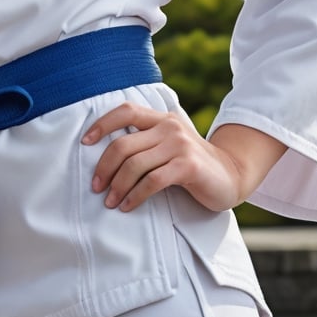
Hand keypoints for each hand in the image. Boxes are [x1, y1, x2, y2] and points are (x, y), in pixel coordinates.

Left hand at [81, 104, 276, 213]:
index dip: (102, 124)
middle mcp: (169, 126)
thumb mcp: (168, 145)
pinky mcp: (188, 166)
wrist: (231, 175)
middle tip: (96, 186)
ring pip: (134, 164)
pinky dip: (135, 196)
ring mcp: (179, 145)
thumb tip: (106, 155)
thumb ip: (146, 142)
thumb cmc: (192, 165)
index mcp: (161, 118)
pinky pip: (152, 181)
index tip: (84, 143)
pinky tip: (128, 206)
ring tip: (110, 201)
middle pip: (123, 144)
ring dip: (117, 186)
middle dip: (104, 167)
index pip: (125, 110)